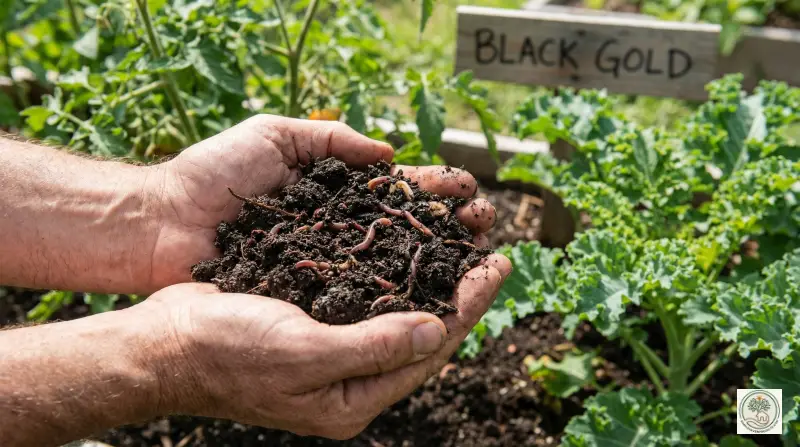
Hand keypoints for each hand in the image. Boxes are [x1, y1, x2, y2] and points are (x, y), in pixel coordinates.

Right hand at [141, 252, 510, 438]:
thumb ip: (373, 347)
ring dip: (429, 273)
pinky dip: (391, 267)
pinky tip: (405, 243)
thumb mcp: (304, 354)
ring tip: (459, 237)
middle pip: (421, 329)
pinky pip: (367, 293)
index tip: (498, 265)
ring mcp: (334, 349)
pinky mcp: (315, 320)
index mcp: (354, 398)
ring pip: (398, 308)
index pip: (429, 348)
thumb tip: (437, 330)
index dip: (468, 306)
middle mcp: (350, 377)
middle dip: (458, 288)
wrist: (164, 341)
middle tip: (491, 247)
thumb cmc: (227, 352)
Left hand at [146, 114, 497, 291]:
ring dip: (437, 262)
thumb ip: (332, 138)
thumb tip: (390, 153)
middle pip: (406, 230)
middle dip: (449, 225)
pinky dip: (398, 298)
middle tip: (486, 224)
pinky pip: (361, 300)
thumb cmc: (212, 175)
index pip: (398, 190)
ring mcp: (326, 267)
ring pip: (392, 267)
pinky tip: (432, 296)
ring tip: (476, 257)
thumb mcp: (274, 135)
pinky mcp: (309, 300)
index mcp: (334, 192)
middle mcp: (337, 233)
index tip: (470, 190)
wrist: (162, 223)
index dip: (436, 189)